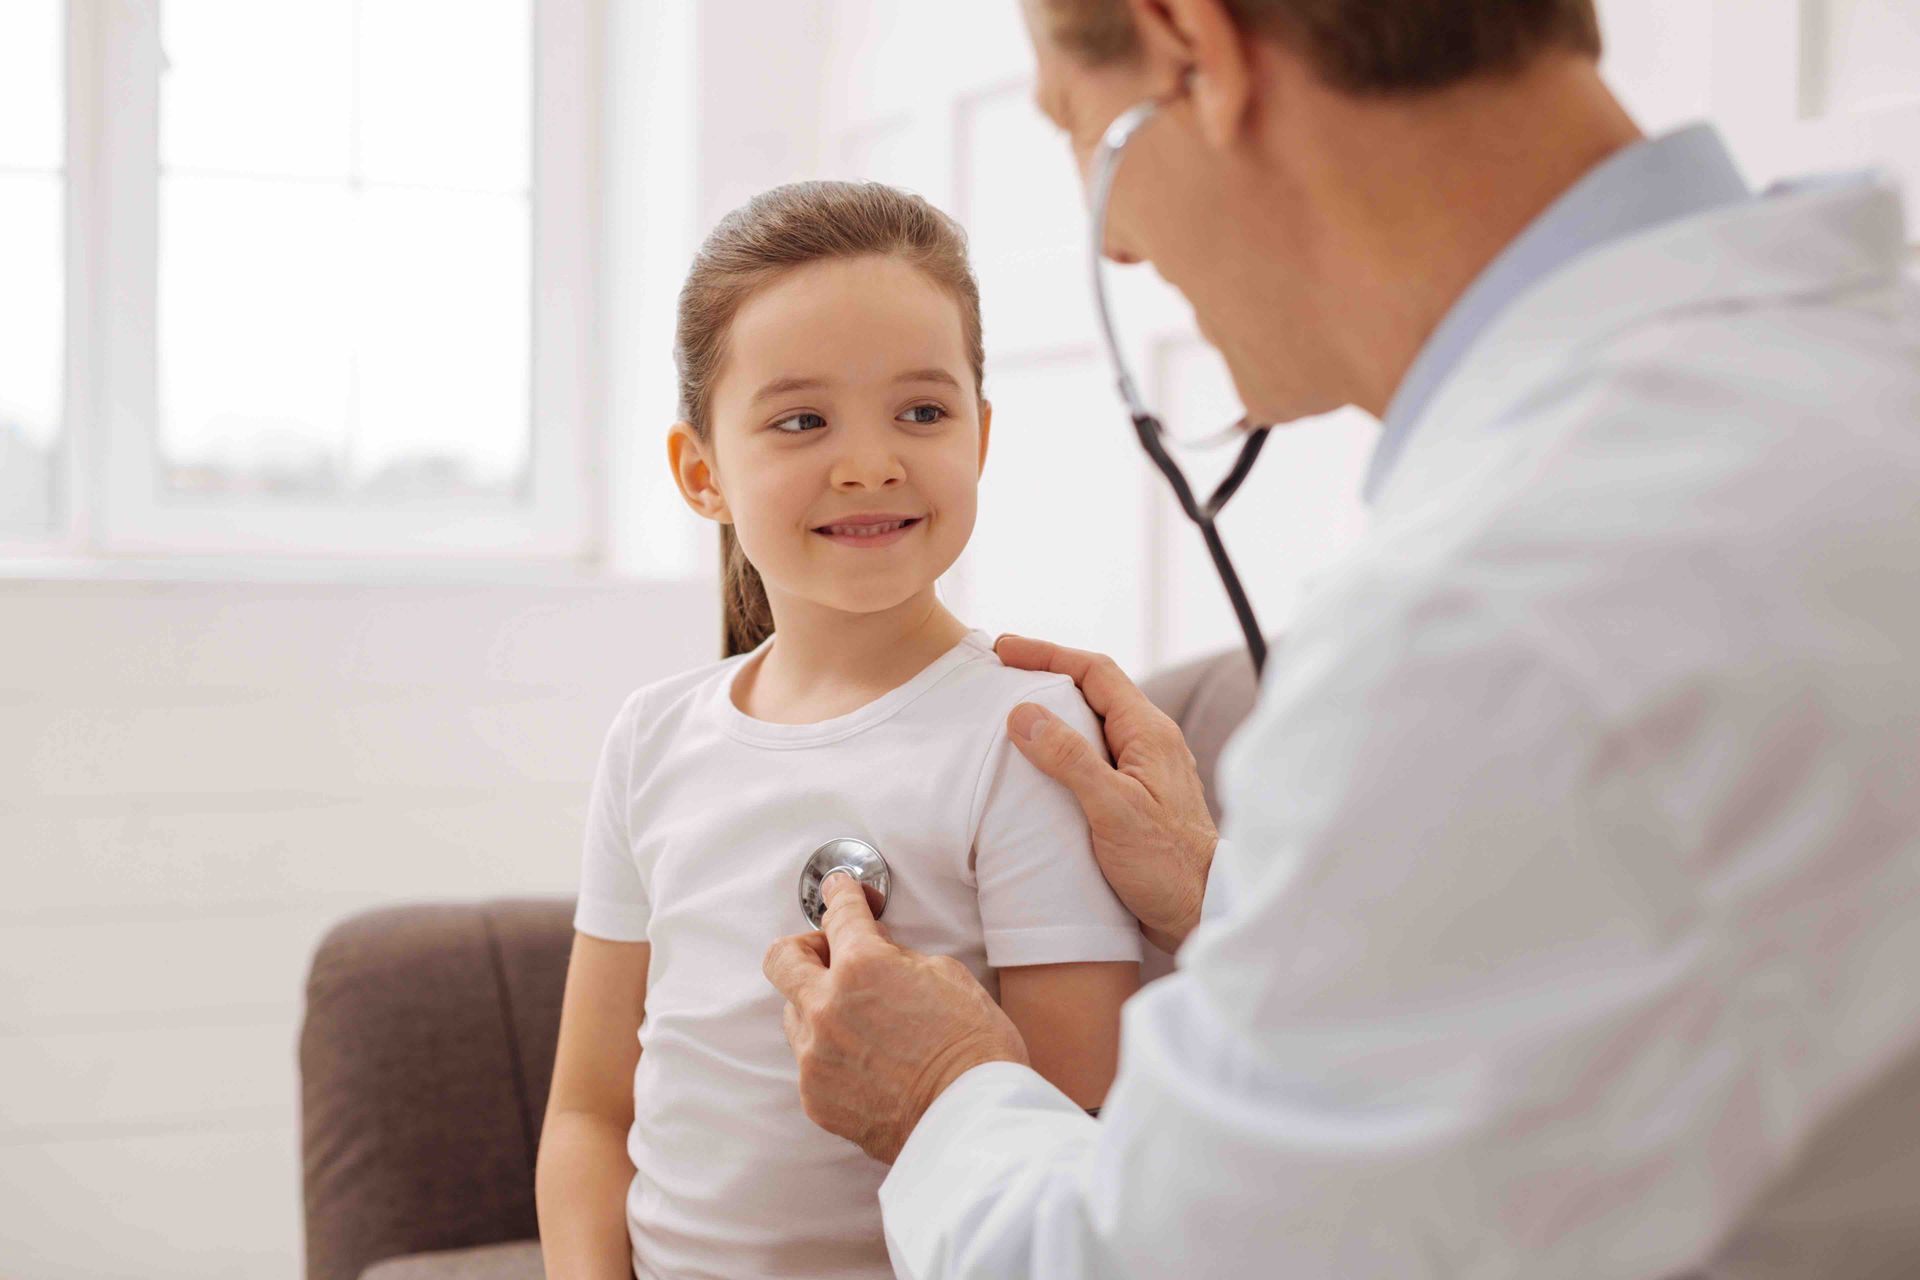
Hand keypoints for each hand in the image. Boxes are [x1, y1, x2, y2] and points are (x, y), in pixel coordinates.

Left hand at [763, 871, 1028, 1163]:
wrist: (973, 1123)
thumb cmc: (975, 1047)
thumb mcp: (947, 976)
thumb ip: (898, 957)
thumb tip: (877, 951)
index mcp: (862, 967)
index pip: (839, 914)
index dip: (842, 895)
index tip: (839, 890)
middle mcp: (826, 1007)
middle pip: (782, 958)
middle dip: (805, 946)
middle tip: (831, 953)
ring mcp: (814, 1056)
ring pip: (794, 1014)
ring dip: (820, 1006)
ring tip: (863, 1022)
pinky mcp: (815, 1097)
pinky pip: (810, 1061)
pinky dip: (832, 1054)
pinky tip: (870, 1064)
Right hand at [995, 634, 1217, 952]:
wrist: (1201, 912)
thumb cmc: (1165, 865)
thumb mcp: (1112, 809)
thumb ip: (1070, 759)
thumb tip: (1024, 713)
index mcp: (1149, 732)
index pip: (1095, 672)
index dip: (1048, 654)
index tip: (1004, 650)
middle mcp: (1151, 742)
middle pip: (1094, 691)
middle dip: (1047, 676)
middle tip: (1001, 676)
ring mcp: (1146, 768)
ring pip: (1094, 724)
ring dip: (1054, 713)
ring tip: (1011, 717)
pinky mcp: (1137, 796)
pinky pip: (1095, 755)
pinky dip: (1063, 748)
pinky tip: (1040, 766)